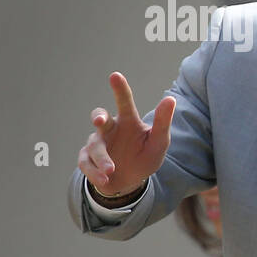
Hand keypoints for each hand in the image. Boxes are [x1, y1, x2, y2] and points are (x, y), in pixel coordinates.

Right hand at [77, 72, 174, 197]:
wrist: (131, 181)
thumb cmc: (146, 156)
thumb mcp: (159, 142)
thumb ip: (163, 122)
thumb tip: (170, 99)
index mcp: (128, 122)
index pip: (124, 103)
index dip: (120, 89)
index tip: (115, 75)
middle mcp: (110, 129)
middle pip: (100, 117)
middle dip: (98, 117)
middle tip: (100, 120)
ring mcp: (97, 144)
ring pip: (94, 146)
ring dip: (102, 159)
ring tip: (112, 170)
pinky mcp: (87, 159)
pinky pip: (86, 164)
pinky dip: (95, 173)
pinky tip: (105, 180)